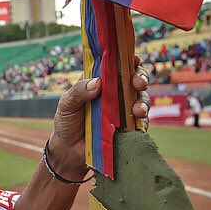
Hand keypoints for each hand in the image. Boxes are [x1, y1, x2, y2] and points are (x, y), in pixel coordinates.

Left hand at [48, 55, 150, 179]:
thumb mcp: (66, 105)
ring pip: (141, 99)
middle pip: (134, 79)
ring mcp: (123, 110)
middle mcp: (114, 93)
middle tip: (138, 83)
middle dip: (140, 78)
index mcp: (99, 82)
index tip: (132, 59)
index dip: (126, 59)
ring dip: (143, 102)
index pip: (116, 65)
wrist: (69, 150)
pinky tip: (139, 121)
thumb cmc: (67, 122)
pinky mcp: (129, 127)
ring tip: (138, 110)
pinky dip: (143, 120)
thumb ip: (78, 92)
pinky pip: (142, 121)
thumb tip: (97, 82)